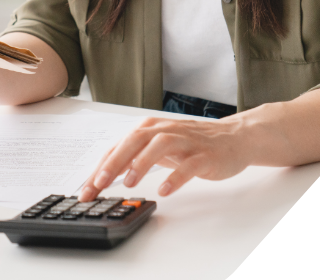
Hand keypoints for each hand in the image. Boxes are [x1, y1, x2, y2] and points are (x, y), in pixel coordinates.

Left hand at [77, 115, 251, 200]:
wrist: (232, 137)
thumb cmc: (191, 143)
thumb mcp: (158, 147)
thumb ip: (134, 157)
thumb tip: (103, 175)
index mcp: (151, 128)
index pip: (120, 145)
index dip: (101, 167)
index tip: (87, 189)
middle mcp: (166, 130)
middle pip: (135, 139)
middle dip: (115, 161)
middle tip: (100, 183)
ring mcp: (186, 141)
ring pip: (160, 145)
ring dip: (142, 163)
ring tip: (129, 182)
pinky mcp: (204, 155)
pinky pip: (188, 165)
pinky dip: (175, 176)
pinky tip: (165, 190)